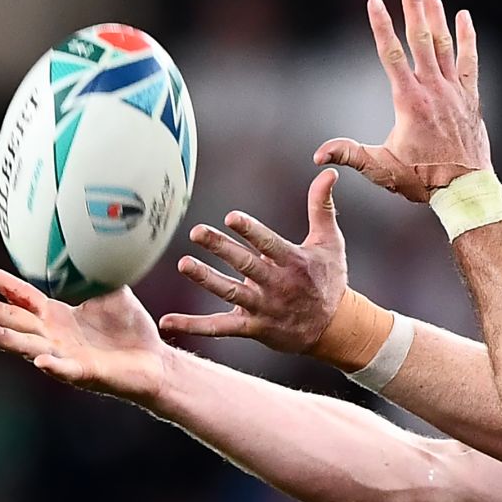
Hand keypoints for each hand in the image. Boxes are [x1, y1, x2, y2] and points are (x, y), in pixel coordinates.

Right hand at [0, 262, 169, 405]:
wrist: (156, 363)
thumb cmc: (131, 331)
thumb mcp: (113, 293)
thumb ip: (97, 272)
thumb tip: (93, 241)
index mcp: (55, 316)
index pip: (17, 295)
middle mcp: (53, 336)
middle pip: (10, 320)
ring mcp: (65, 356)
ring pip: (26, 347)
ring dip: (1, 339)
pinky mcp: (84, 374)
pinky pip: (65, 370)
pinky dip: (52, 366)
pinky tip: (40, 361)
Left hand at [160, 169, 348, 351]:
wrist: (334, 329)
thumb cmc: (330, 279)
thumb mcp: (330, 242)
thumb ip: (322, 207)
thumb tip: (329, 173)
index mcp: (294, 262)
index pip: (269, 244)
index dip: (250, 231)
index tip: (231, 217)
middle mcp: (277, 285)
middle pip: (245, 265)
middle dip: (221, 248)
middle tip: (197, 231)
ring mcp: (263, 308)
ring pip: (230, 293)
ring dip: (206, 279)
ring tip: (184, 264)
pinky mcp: (252, 327)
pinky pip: (219, 327)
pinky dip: (193, 325)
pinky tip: (167, 321)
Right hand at [314, 0, 490, 201]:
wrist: (465, 190)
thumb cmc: (422, 180)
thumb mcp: (382, 169)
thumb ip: (350, 156)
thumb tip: (317, 155)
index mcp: (409, 101)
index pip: (392, 54)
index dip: (381, 26)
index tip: (375, 0)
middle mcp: (433, 89)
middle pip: (421, 37)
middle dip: (413, 4)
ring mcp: (454, 90)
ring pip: (444, 43)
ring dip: (435, 12)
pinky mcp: (470, 96)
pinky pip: (469, 60)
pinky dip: (467, 37)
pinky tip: (462, 16)